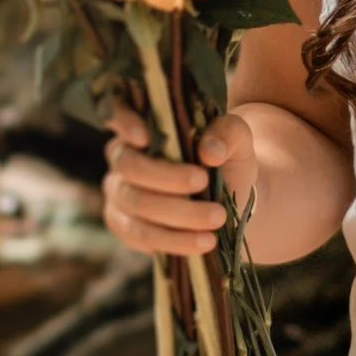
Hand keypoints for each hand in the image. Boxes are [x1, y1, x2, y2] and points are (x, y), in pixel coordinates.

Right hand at [103, 101, 256, 260]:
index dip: (123, 122)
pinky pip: (141, 235)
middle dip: (167, 177)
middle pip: (129, 166)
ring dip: (178, 214)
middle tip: (204, 182)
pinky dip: (174, 240)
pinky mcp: (125, 226)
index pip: (118, 113)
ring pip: (136, 204)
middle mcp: (123, 158)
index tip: (146, 136)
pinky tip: (203, 242)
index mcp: (143, 127)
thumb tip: (210, 150)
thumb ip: (228, 134)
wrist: (230, 202)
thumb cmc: (226, 162)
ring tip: (216, 218)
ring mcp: (119, 194)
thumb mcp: (237, 142)